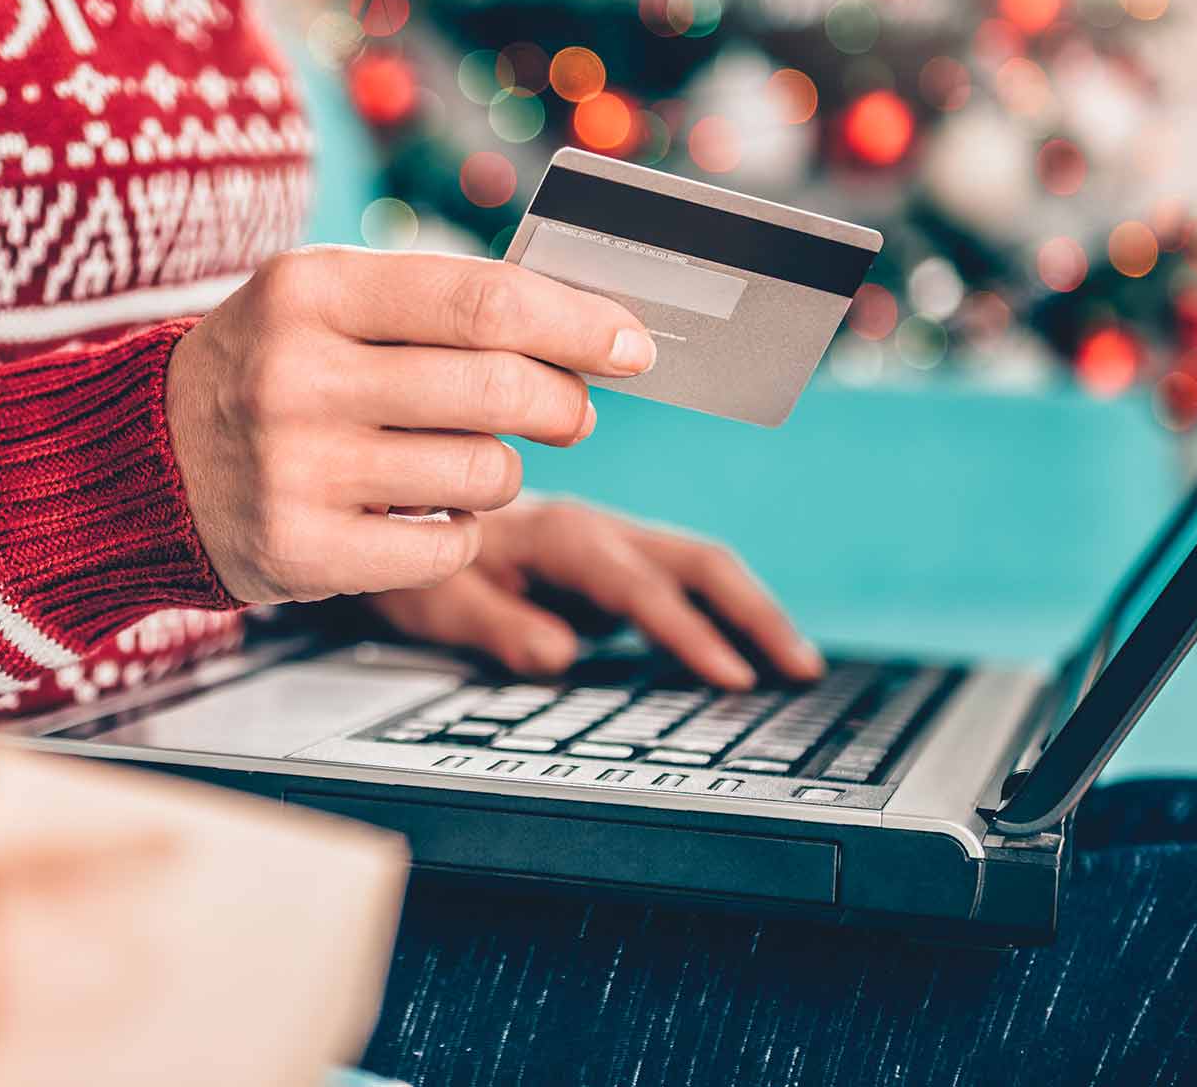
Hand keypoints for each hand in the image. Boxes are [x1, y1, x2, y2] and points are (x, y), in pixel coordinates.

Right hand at [165, 247, 655, 602]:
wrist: (140, 461)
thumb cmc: (268, 367)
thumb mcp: (324, 301)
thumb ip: (436, 302)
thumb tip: (586, 328)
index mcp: (309, 290)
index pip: (483, 301)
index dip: (578, 324)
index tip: (631, 344)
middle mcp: (295, 376)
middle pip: (500, 391)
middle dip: (565, 405)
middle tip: (571, 413)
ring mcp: (295, 470)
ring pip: (484, 475)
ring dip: (501, 473)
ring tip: (463, 462)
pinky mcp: (300, 553)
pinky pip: (448, 548)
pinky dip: (459, 534)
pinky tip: (421, 514)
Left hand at [368, 498, 821, 688]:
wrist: (397, 518)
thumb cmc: (414, 563)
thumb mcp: (435, 600)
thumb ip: (495, 625)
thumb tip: (559, 656)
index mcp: (558, 534)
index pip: (638, 587)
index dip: (687, 633)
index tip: (732, 678)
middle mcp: (596, 529)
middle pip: (696, 563)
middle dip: (754, 613)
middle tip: (800, 671)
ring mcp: (611, 545)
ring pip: (700, 568)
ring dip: (752, 612)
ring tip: (799, 667)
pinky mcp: (613, 565)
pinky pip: (681, 585)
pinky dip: (723, 615)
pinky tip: (747, 656)